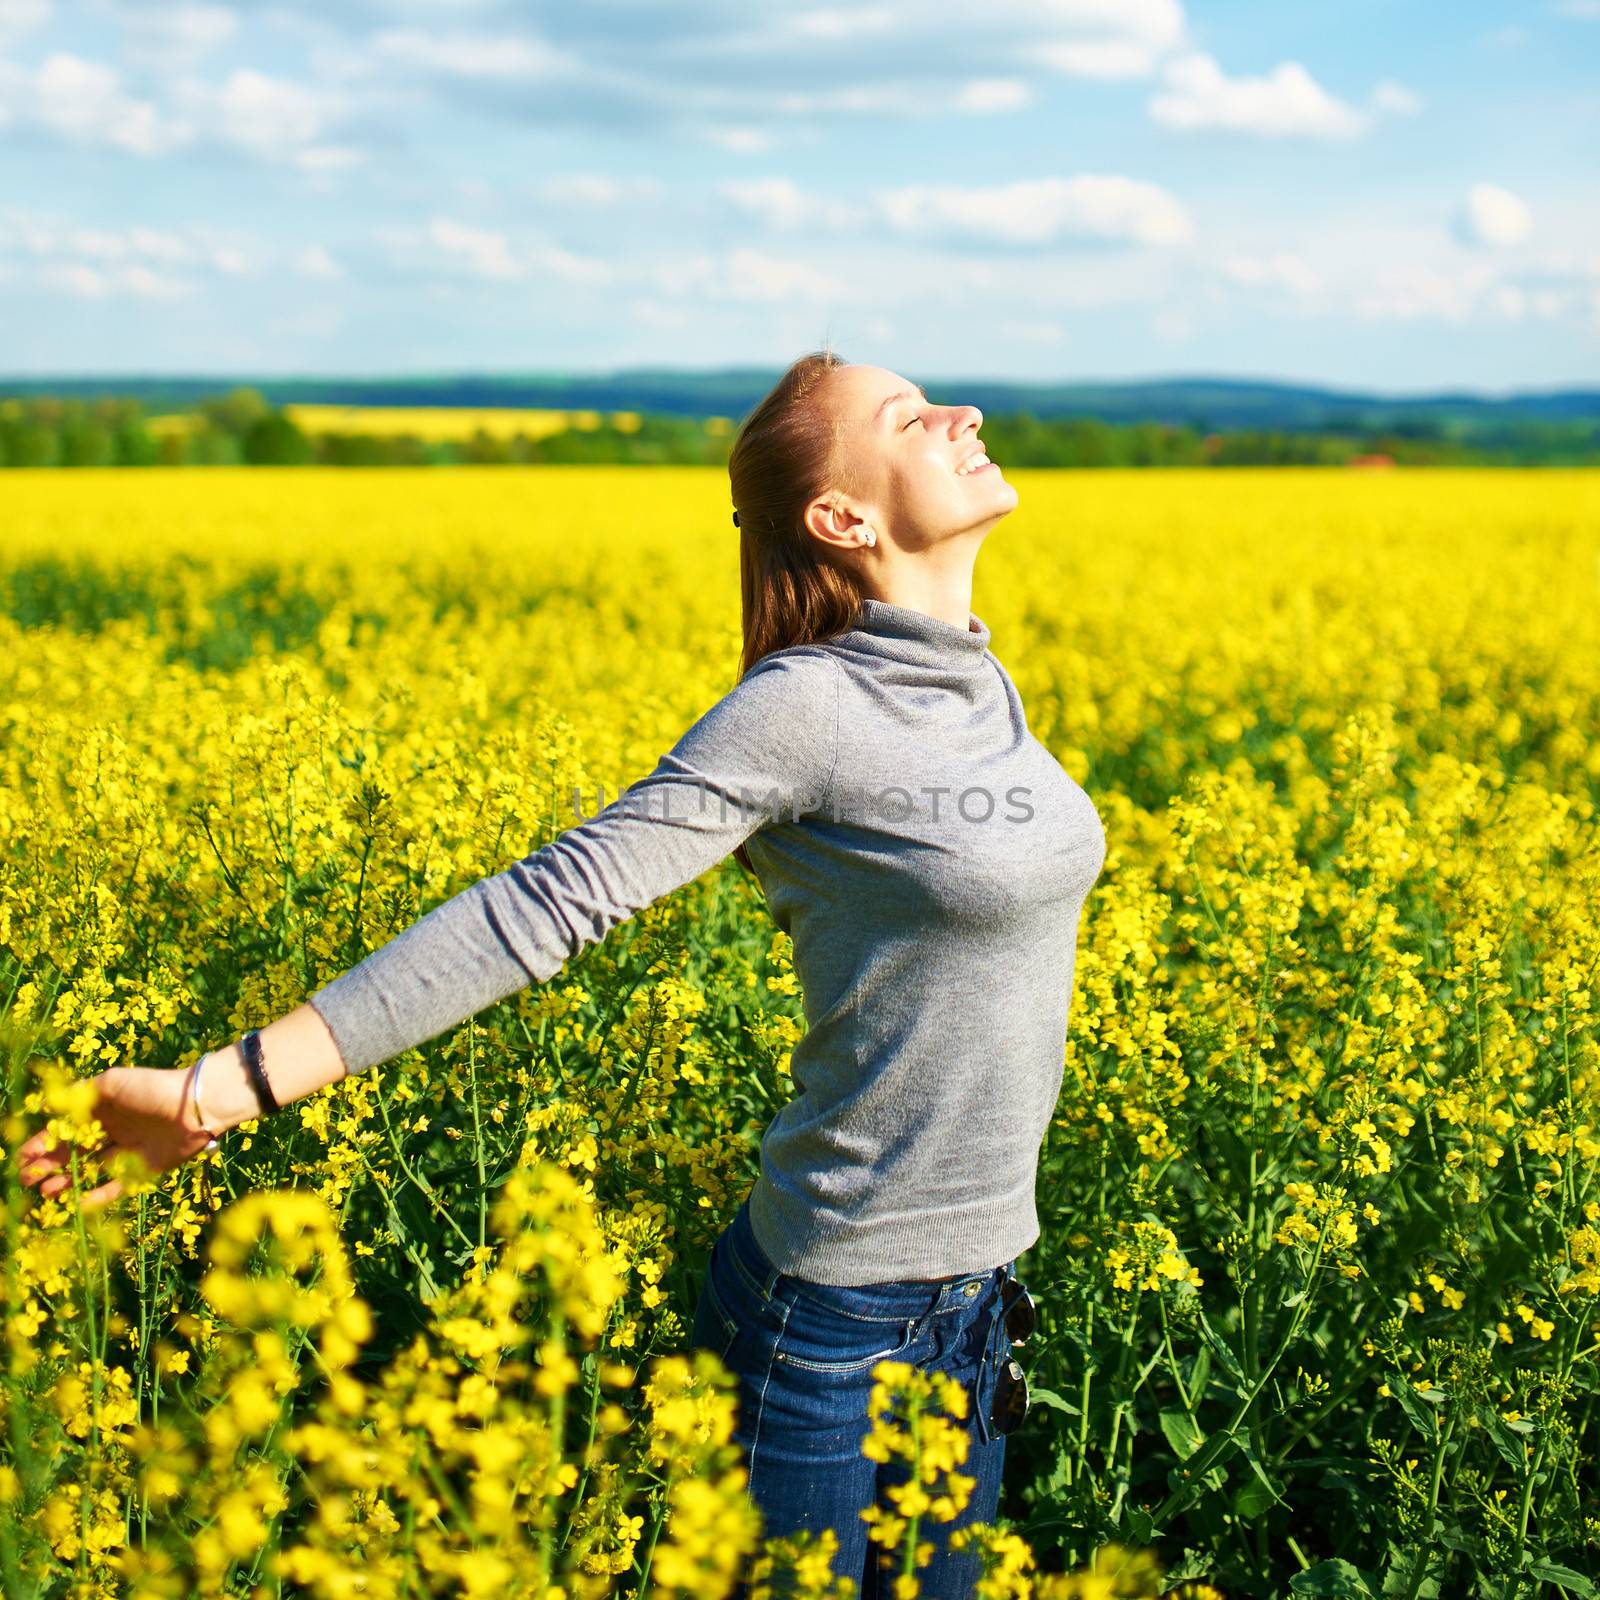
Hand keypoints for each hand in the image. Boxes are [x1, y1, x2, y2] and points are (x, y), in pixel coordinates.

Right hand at [14, 1065, 216, 1212]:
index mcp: (104, 1110)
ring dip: (67, 1182)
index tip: (22, 1157)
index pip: (66, 1129)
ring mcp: (129, 1151)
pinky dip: (97, 1196)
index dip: (43, 1143)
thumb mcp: (113, 1083)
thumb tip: (47, 1104)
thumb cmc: (153, 1088)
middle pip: (75, 1152)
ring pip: (91, 1171)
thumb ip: (81, 1093)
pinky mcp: (145, 1169)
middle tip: (26, 1180)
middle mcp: (114, 1131)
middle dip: (49, 1166)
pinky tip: (76, 1205)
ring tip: (45, 1193)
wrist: (196, 1105)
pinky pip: (116, 1186)